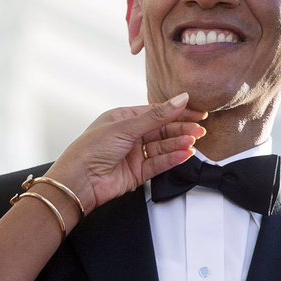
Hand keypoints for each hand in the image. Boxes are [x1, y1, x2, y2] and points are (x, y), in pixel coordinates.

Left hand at [44, 93, 204, 215]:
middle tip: (200, 129)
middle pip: (162, 130)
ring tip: (193, 142)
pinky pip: (158, 163)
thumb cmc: (92, 149)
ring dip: (178, 144)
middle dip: (181, 129)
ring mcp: (133, 154)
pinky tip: (184, 154)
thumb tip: (179, 100)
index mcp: (123, 118)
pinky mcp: (137, 173)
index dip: (177, 112)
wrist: (79, 181)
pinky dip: (172, 159)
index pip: (156, 112)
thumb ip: (156, 116)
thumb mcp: (126, 127)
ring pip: (162, 147)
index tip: (197, 112)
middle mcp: (129, 136)